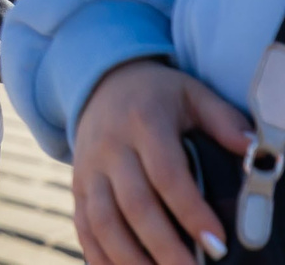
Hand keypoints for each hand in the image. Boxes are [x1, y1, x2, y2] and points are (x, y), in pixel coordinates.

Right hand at [73, 58, 250, 264]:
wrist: (100, 83)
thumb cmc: (157, 95)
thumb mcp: (192, 94)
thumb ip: (223, 119)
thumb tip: (252, 148)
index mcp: (143, 124)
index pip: (167, 174)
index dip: (191, 212)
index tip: (217, 244)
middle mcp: (110, 149)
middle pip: (134, 205)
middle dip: (165, 247)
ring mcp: (89, 170)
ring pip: (103, 221)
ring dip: (130, 258)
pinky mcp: (78, 187)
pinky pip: (83, 226)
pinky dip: (99, 256)